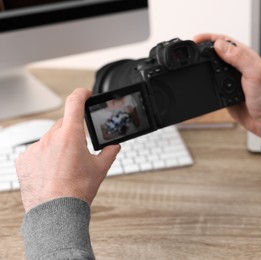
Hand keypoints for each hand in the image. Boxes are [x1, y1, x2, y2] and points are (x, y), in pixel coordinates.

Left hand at [16, 88, 120, 211]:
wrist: (56, 211)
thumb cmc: (77, 190)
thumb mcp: (100, 169)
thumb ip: (109, 153)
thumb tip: (114, 146)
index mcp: (71, 135)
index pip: (75, 103)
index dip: (82, 94)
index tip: (85, 93)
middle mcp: (51, 138)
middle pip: (63, 124)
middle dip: (72, 131)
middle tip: (79, 149)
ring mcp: (35, 148)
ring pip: (49, 139)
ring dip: (58, 146)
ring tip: (64, 167)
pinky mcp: (24, 159)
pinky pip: (36, 151)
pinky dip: (44, 157)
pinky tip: (51, 171)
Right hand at [194, 34, 260, 136]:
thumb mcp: (254, 73)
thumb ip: (238, 57)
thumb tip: (219, 45)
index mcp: (245, 56)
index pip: (224, 41)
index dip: (209, 38)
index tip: (196, 39)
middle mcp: (237, 65)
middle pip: (215, 52)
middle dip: (202, 49)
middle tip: (191, 50)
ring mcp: (230, 79)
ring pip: (212, 67)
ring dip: (202, 64)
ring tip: (193, 62)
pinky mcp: (225, 91)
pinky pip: (211, 83)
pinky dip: (204, 80)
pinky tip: (201, 79)